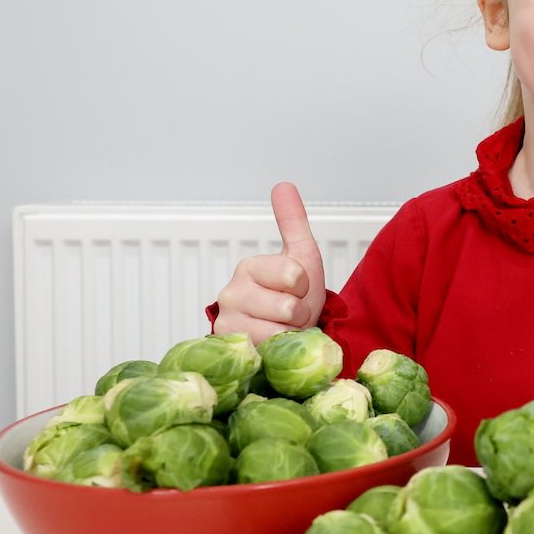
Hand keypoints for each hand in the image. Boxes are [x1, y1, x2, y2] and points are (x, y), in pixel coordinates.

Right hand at [214, 182, 327, 342]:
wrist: (284, 331)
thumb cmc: (294, 293)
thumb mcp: (301, 255)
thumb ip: (293, 222)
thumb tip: (283, 184)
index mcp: (250, 267)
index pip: (294, 275)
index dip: (306, 286)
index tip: (297, 287)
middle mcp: (231, 293)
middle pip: (288, 307)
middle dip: (300, 313)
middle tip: (291, 312)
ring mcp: (228, 323)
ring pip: (279, 331)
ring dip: (291, 332)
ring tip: (282, 326)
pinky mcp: (231, 350)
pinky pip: (269, 349)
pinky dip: (279, 347)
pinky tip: (272, 340)